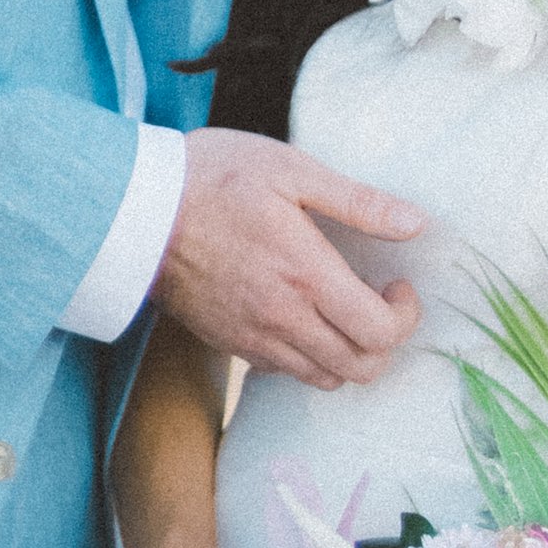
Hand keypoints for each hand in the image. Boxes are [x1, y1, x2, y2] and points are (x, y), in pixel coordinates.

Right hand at [154, 128, 422, 389]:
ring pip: (325, 378)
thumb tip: (415, 223)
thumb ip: (357, 202)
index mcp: (306, 275)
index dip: (405, 316)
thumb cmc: (211, 177)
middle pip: (360, 368)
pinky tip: (301, 316)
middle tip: (378, 301)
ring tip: (344, 311)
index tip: (397, 284)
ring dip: (349, 353)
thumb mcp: (290, 168)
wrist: (132, 209)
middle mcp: (283, 318)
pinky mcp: (229, 343)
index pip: (379, 332)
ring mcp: (253, 338)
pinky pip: (285, 371)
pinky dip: (308, 357)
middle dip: (385, 341)